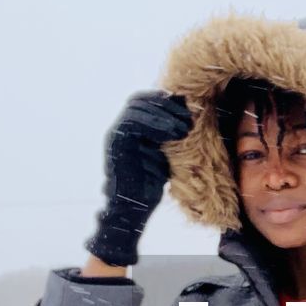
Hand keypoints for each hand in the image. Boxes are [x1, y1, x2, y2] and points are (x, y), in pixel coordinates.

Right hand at [84, 90, 192, 266]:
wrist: (133, 206)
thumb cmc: (151, 181)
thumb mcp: (165, 151)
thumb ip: (170, 133)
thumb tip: (190, 115)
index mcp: (131, 126)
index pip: (145, 100)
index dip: (165, 99)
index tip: (189, 107)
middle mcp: (121, 127)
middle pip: (139, 100)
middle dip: (167, 105)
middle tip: (189, 117)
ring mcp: (116, 133)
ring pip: (136, 109)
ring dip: (164, 115)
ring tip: (185, 127)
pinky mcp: (115, 143)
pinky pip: (133, 124)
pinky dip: (155, 124)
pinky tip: (174, 134)